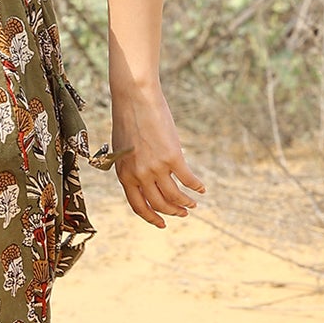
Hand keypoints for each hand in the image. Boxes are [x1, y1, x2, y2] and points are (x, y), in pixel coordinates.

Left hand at [108, 84, 204, 228]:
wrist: (135, 99)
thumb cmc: (128, 119)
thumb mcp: (121, 149)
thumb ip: (130, 166)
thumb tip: (143, 180)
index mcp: (124, 174)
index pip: (138, 206)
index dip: (151, 218)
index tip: (162, 224)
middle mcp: (139, 175)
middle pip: (159, 204)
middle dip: (172, 212)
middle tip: (183, 213)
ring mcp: (155, 167)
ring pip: (174, 196)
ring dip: (186, 203)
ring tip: (193, 204)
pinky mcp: (172, 157)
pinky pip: (187, 179)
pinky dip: (196, 186)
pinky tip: (202, 188)